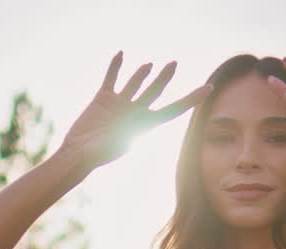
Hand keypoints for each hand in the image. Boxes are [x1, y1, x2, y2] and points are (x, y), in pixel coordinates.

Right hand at [60, 52, 211, 169]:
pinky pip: (111, 78)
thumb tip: (126, 135)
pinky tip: (121, 54)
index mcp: (144, 125)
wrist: (77, 154)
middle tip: (174, 63)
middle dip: (165, 77)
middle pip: (155, 91)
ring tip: (151, 64)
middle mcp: (135, 113)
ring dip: (142, 73)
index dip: (191, 99)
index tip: (208, 88)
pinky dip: (116, 66)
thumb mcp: (109, 147)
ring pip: (135, 84)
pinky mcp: (103, 99)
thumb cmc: (94, 156)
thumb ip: (120, 138)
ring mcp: (120, 105)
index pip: (174, 110)